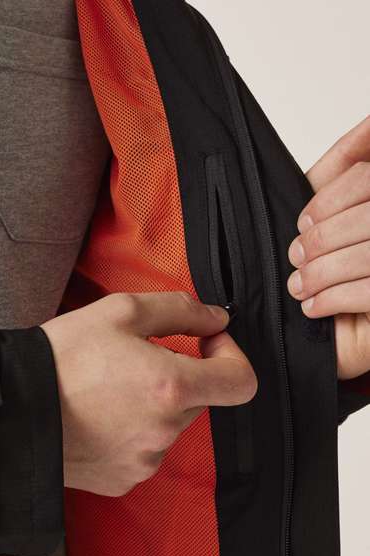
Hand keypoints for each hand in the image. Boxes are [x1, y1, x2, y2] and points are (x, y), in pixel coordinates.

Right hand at [42, 292, 256, 495]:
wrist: (10, 411)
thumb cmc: (61, 358)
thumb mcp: (121, 312)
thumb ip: (181, 310)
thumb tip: (218, 318)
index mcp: (172, 388)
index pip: (241, 381)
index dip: (231, 354)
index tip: (206, 340)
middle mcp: (165, 432)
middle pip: (200, 398)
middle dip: (179, 374)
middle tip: (134, 358)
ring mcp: (144, 461)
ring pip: (170, 423)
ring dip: (153, 402)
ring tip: (108, 387)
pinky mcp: (123, 479)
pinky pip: (145, 448)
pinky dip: (133, 428)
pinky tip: (100, 415)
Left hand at [287, 115, 369, 378]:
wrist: (342, 328)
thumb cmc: (342, 257)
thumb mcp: (338, 202)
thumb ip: (348, 163)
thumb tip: (368, 124)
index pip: (365, 178)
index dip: (327, 201)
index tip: (302, 224)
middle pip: (368, 217)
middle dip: (321, 240)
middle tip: (296, 258)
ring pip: (368, 255)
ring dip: (322, 273)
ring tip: (299, 286)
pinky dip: (335, 300)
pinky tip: (315, 307)